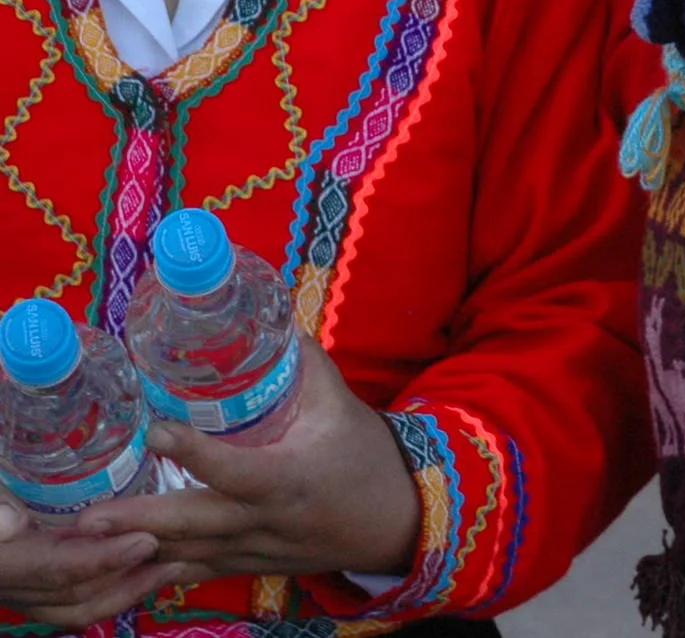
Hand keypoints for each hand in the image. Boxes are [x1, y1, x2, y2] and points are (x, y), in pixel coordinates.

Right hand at [0, 494, 178, 626]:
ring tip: (168, 569)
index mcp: (1, 560)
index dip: (99, 560)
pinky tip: (138, 571)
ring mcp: (13, 587)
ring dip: (121, 592)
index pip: (52, 569)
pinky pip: (63, 603)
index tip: (144, 541)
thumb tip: (11, 523)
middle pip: (69, 595)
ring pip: (70, 607)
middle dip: (123, 579)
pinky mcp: (23, 583)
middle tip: (173, 554)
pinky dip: (103, 593)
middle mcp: (6, 581)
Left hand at [77, 342, 418, 584]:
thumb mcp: (340, 407)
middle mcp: (265, 520)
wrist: (396, 522)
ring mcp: (252, 550)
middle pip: (194, 524)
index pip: (234, 468)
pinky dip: (153, 570)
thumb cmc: (367, 459)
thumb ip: (302, 365)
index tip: (156, 430)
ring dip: (133, 551)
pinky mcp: (245, 565)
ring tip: (84, 543)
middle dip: (137, 521)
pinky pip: (192, 571)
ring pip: (185, 553)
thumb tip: (268, 317)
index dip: (194, 451)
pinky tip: (113, 569)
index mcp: (289, 478)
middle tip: (87, 517)